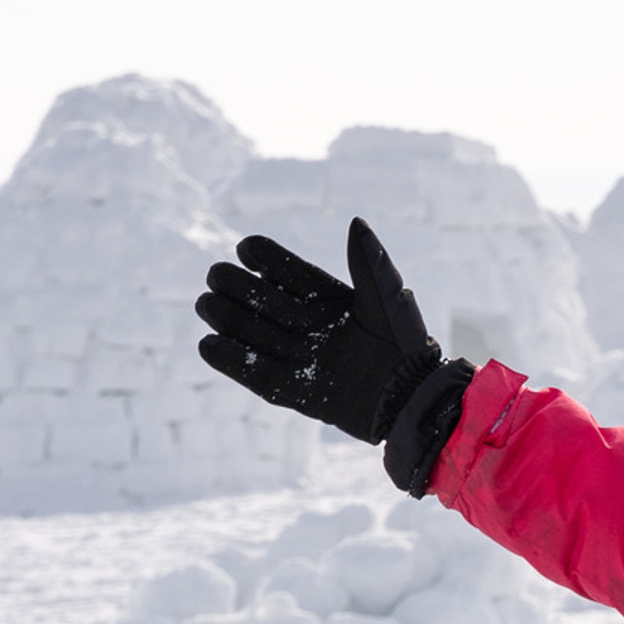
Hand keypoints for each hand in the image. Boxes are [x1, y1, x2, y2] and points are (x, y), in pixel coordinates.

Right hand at [195, 218, 474, 492]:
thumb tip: (356, 223)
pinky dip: (230, 361)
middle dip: (232, 286)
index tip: (248, 251)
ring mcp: (298, 357)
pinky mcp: (295, 392)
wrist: (415, 400)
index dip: (262, 257)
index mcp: (325, 298)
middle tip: (218, 280)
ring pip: (250, 333)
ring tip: (208, 306)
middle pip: (257, 299)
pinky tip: (209, 345)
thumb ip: (371, 264)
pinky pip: (256, 375)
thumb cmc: (407, 348)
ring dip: (225, 318)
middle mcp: (306, 324)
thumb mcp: (390, 302)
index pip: (283, 268)